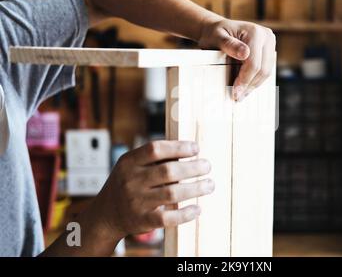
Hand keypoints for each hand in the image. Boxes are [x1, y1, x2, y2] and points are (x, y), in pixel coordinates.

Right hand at [89, 140, 213, 240]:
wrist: (105, 215)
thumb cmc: (125, 184)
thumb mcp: (131, 165)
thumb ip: (154, 158)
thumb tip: (189, 150)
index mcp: (128, 162)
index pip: (155, 149)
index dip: (178, 147)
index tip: (195, 148)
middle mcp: (131, 180)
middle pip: (168, 171)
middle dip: (192, 168)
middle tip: (207, 166)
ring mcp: (136, 201)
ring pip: (172, 193)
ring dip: (195, 189)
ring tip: (209, 184)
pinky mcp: (142, 220)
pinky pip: (168, 217)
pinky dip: (185, 214)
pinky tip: (197, 209)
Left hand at [199, 19, 275, 101]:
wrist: (219, 29)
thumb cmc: (215, 33)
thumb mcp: (217, 37)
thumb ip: (229, 44)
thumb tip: (245, 53)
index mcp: (255, 32)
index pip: (254, 63)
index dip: (245, 80)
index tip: (235, 93)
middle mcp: (267, 36)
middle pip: (263, 69)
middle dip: (249, 86)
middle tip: (237, 97)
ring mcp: (270, 44)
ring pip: (266, 72)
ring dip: (253, 85)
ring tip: (241, 94)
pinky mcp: (269, 51)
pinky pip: (266, 70)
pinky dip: (256, 80)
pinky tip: (245, 86)